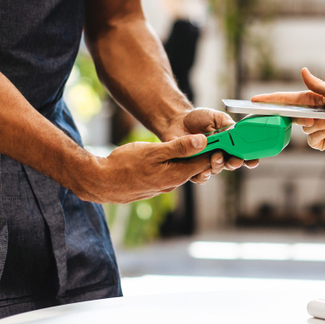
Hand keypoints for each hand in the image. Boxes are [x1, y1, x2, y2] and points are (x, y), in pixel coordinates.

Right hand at [75, 134, 214, 203]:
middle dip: (207, 154)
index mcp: (177, 175)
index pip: (205, 162)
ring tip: (198, 143)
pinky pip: (171, 173)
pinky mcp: (154, 186)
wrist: (99, 182)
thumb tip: (203, 141)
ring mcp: (163, 186)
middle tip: (216, 138)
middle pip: (196, 167)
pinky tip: (174, 154)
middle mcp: (173, 183)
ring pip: (183, 170)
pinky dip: (177, 163)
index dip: (216, 149)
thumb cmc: (124, 164)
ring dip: (191, 158)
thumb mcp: (153, 151)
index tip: (225, 137)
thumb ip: (179, 147)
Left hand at [162, 107, 257, 182]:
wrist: (177, 121)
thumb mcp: (216, 117)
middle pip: (232, 165)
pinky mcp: (192, 168)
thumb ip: (227, 124)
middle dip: (234, 163)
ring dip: (218, 166)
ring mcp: (207, 162)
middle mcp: (221, 155)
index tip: (252, 161)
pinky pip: (199, 177)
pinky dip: (202, 175)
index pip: (243, 154)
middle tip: (233, 160)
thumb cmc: (198, 118)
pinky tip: (203, 170)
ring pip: (217, 170)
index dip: (250, 159)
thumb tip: (236, 132)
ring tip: (216, 157)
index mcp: (230, 143)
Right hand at [250, 68, 324, 157]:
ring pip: (305, 127)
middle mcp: (308, 113)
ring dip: (322, 124)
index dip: (269, 100)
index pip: (285, 99)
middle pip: (291, 115)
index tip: (255, 100)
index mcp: (309, 100)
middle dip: (303, 117)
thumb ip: (317, 85)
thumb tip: (303, 71)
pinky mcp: (315, 140)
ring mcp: (311, 128)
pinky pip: (312, 138)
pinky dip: (324, 132)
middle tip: (314, 118)